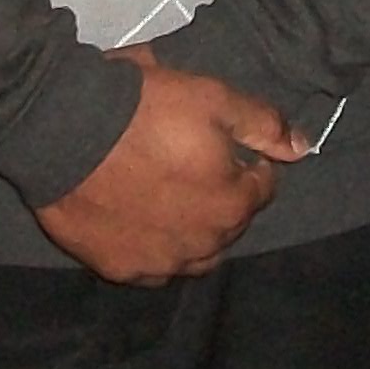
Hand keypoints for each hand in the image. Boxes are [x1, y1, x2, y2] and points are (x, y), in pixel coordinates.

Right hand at [35, 48, 312, 283]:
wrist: (64, 131)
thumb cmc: (146, 110)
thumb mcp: (214, 99)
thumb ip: (264, 125)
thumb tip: (305, 148)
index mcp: (232, 204)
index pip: (262, 189)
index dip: (247, 163)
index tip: (225, 145)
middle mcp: (203, 245)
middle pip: (228, 224)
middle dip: (222, 197)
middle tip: (191, 165)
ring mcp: (159, 263)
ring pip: (193, 253)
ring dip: (192, 229)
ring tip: (168, 195)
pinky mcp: (120, 269)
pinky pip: (151, 266)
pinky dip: (153, 246)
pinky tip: (138, 221)